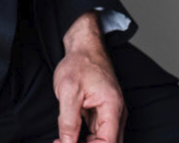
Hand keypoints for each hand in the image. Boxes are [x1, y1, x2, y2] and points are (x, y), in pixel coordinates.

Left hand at [53, 12, 126, 142]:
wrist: (84, 45)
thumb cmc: (79, 62)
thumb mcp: (68, 91)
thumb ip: (68, 121)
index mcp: (112, 108)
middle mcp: (116, 113)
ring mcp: (110, 113)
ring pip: (101, 140)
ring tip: (62, 141)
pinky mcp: (102, 112)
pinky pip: (97, 133)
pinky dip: (84, 137)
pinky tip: (69, 135)